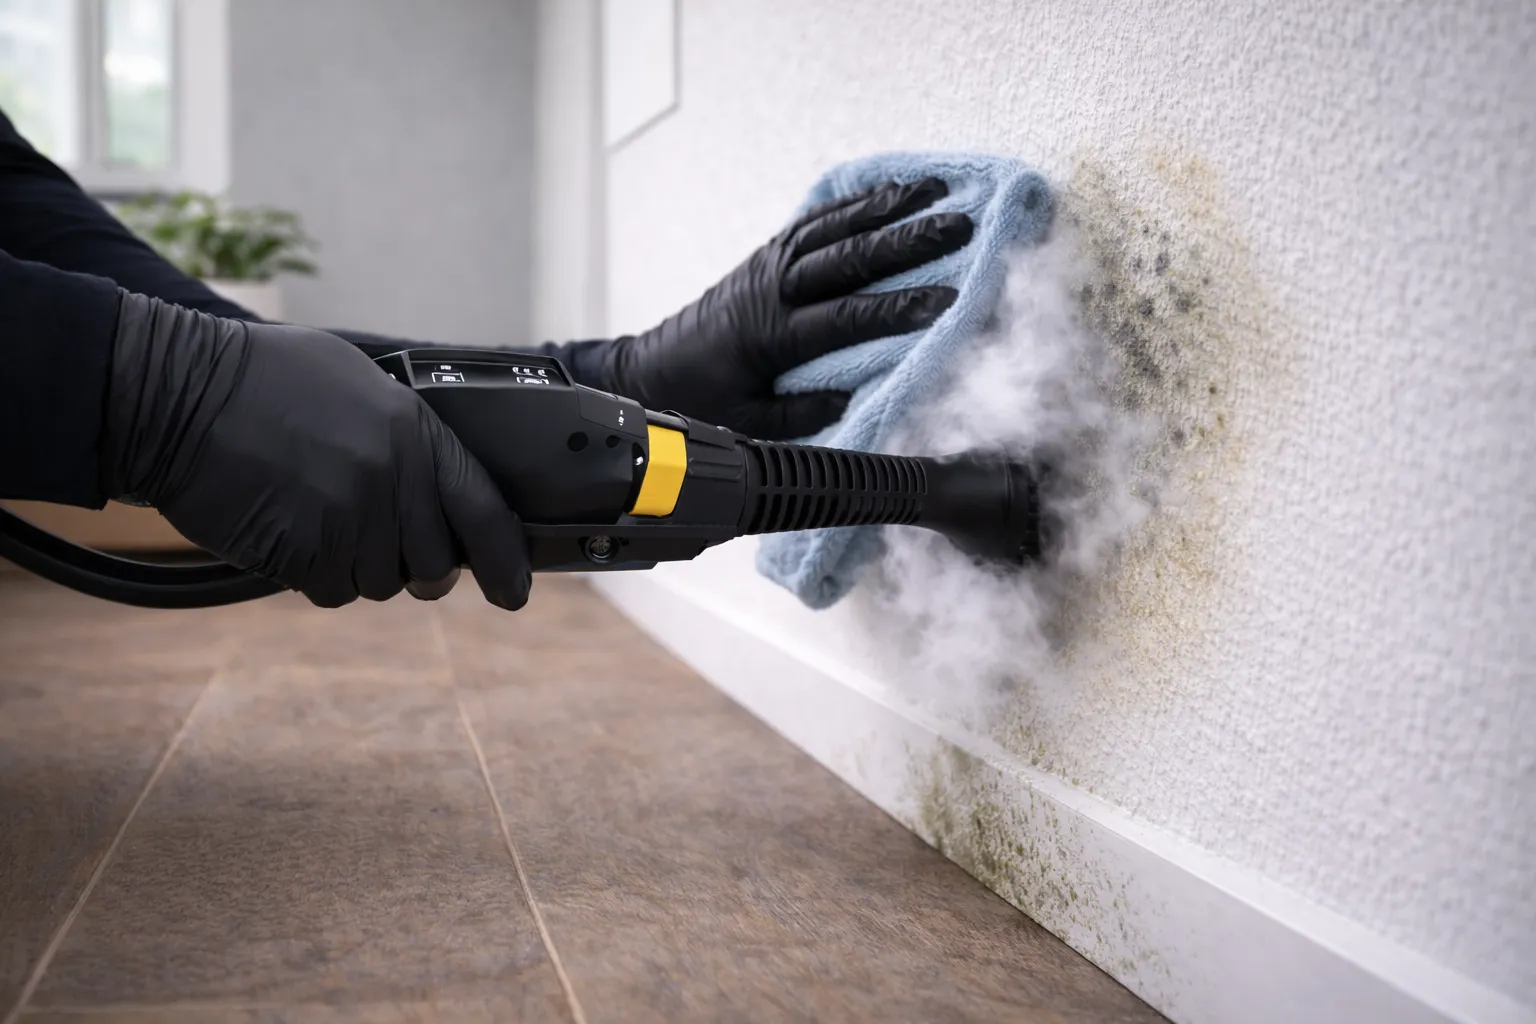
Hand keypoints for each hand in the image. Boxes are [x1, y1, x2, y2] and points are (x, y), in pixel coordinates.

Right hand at [100, 292, 530, 608]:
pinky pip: (331, 590)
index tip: (513, 591)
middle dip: (417, 568)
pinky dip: (316, 575)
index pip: (484, 511)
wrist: (176, 395)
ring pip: (381, 583)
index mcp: (414, 433)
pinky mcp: (303, 553)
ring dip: (359, 566)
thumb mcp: (360, 384)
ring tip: (319, 517)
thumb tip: (442, 488)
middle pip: (434, 565)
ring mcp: (348, 519)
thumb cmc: (265, 379)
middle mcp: (391, 480)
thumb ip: (410, 437)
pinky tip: (292, 531)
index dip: (505, 560)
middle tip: (381, 544)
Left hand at [601, 177, 972, 438]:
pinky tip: (891, 193)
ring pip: (836, 227)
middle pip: (850, 257)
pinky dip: (856, 203)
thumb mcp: (750, 423)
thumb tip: (851, 397)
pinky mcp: (768, 253)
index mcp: (774, 334)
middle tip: (960, 226)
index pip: (847, 315)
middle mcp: (774, 288)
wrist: (653, 367)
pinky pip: (816, 220)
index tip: (944, 300)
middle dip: (909, 240)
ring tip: (939, 192)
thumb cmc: (704, 399)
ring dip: (889, 208)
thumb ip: (801, 412)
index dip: (898, 307)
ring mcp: (770, 263)